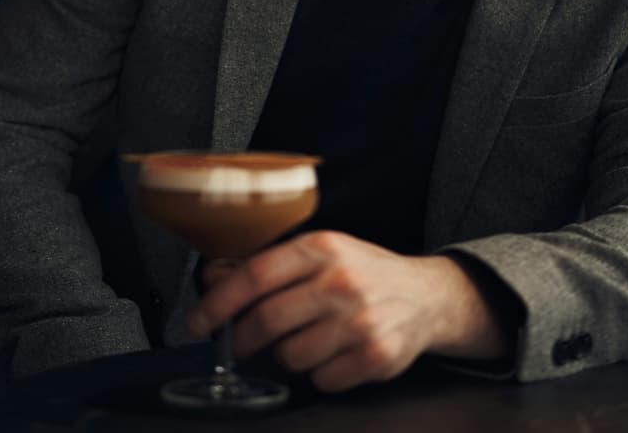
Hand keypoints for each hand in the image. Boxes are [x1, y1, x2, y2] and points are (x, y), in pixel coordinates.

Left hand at [189, 231, 509, 391]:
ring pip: (290, 356)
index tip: (200, 322)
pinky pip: (321, 379)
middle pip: (266, 320)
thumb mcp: (321, 254)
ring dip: (288, 356)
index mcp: (322, 248)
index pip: (255, 276)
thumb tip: (213, 279)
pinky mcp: (375, 356)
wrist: (428, 296)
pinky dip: (320, 373)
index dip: (219, 303)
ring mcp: (360, 320)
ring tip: (309, 339)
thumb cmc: (365, 273)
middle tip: (243, 344)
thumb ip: (270, 266)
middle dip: (245, 339)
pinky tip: (335, 353)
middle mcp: (341, 281)